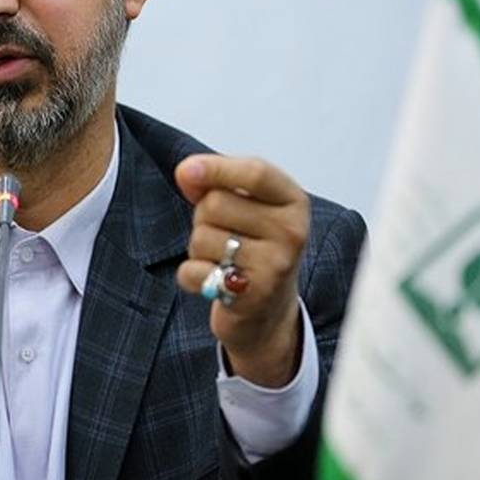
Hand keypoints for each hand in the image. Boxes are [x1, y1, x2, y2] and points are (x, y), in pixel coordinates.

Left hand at [174, 154, 309, 387]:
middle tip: (223, 235)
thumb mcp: (245, 206)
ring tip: (222, 259)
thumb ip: (216, 182)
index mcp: (293, 202)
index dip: (216, 168)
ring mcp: (275, 266)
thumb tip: (187, 172)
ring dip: (198, 248)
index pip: (255, 173)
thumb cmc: (253, 247)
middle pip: (216, 203)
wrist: (269, 310)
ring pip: (201, 237)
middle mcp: (291, 232)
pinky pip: (194, 271)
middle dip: (203, 217)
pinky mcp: (252, 296)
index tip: (186, 170)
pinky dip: (191, 276)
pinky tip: (213, 280)